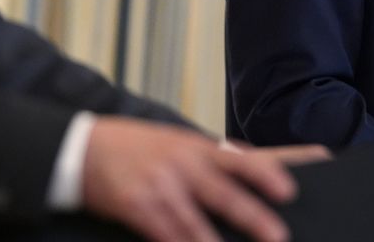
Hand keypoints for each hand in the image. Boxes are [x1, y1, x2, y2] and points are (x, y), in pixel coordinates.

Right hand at [81, 116, 328, 241]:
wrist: (82, 148)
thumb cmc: (134, 146)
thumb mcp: (176, 140)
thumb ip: (213, 156)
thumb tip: (259, 164)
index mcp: (195, 147)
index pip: (241, 158)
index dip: (268, 172)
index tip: (290, 189)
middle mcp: (180, 164)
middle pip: (223, 192)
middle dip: (252, 215)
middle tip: (277, 235)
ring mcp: (158, 187)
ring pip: (194, 223)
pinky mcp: (136, 208)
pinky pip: (165, 236)